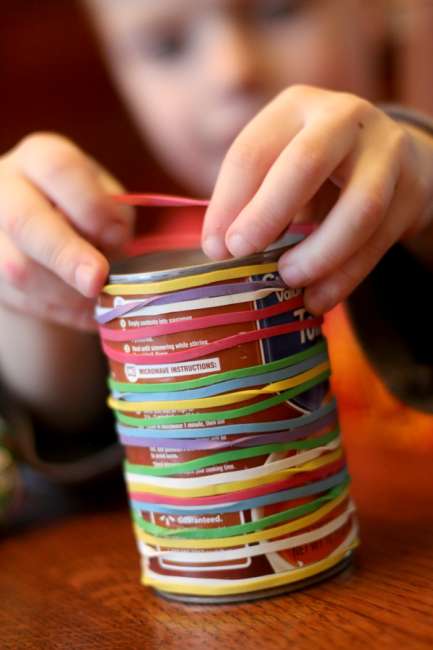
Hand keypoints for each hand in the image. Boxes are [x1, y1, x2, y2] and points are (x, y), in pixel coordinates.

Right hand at [0, 133, 133, 329]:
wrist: (46, 232)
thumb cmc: (86, 210)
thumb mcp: (108, 199)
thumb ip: (113, 216)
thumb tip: (113, 246)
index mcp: (40, 158)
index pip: (58, 169)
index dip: (91, 205)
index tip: (118, 235)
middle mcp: (4, 189)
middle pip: (24, 221)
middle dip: (66, 255)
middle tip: (97, 281)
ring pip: (18, 269)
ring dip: (66, 293)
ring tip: (98, 299)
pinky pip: (22, 300)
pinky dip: (60, 312)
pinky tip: (82, 310)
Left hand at [202, 85, 432, 313]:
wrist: (391, 159)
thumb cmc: (318, 170)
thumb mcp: (279, 168)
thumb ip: (250, 200)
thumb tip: (219, 249)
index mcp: (296, 108)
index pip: (252, 152)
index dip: (228, 203)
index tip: (216, 250)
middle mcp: (344, 117)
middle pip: (306, 163)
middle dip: (268, 213)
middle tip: (242, 253)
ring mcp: (387, 151)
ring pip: (360, 206)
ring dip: (320, 253)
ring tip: (289, 281)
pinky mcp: (414, 189)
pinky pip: (380, 239)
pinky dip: (347, 276)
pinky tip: (319, 298)